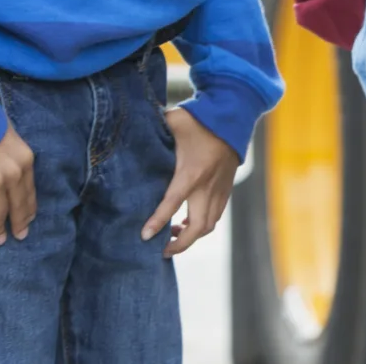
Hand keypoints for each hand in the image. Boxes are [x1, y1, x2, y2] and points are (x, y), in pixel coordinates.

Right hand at [0, 123, 35, 245]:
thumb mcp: (8, 139)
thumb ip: (12, 159)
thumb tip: (10, 178)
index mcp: (25, 160)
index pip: (29, 191)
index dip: (29, 209)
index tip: (29, 221)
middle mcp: (14, 173)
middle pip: (17, 205)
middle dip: (18, 223)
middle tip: (19, 236)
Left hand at [143, 107, 240, 257]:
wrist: (234, 116)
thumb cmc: (201, 118)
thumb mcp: (175, 121)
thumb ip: (154, 129)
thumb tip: (131, 130)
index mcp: (192, 171)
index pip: (172, 203)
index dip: (158, 222)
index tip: (144, 236)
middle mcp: (208, 185)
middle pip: (197, 227)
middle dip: (180, 245)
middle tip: (161, 249)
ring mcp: (220, 189)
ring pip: (208, 225)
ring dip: (191, 236)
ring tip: (173, 234)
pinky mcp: (227, 188)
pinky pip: (216, 216)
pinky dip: (202, 225)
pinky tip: (188, 220)